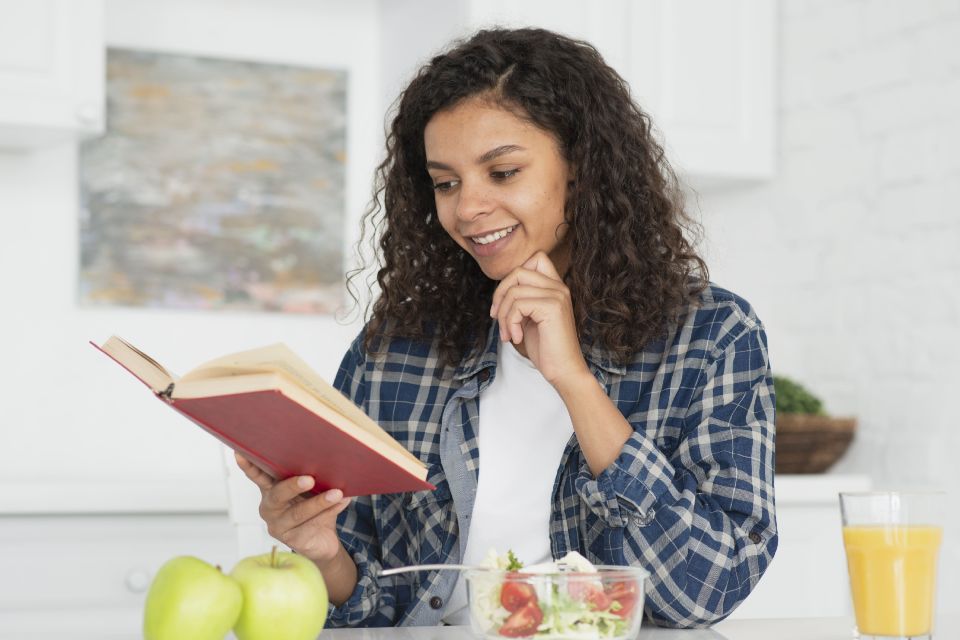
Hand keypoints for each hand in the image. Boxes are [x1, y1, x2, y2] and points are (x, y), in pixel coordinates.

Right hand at [235, 452, 351, 565]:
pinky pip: (311, 525)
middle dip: (293, 486)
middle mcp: (270, 507)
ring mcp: (278, 525)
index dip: (249, 466)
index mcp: (271, 490)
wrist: (324, 541)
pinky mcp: (292, 540)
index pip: (258, 476)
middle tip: (310, 479)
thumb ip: (316, 477)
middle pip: (277, 495)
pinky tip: (342, 502)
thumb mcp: (314, 490)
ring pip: (297, 513)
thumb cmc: (315, 508)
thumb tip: (333, 460)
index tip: (240, 453)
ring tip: (336, 493)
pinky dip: (329, 512)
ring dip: (319, 502)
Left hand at [490, 251, 590, 388]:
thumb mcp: (530, 318)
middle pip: (518, 271)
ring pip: (514, 291)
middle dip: (500, 295)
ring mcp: (557, 296)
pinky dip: (510, 323)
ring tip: (508, 334)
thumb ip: (521, 300)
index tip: (505, 302)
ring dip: (503, 315)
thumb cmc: (546, 348)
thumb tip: (500, 290)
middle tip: (496, 318)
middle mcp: (559, 287)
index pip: (535, 258)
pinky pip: (517, 305)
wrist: (564, 371)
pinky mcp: (552, 307)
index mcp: (556, 287)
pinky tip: (516, 338)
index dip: (513, 276)